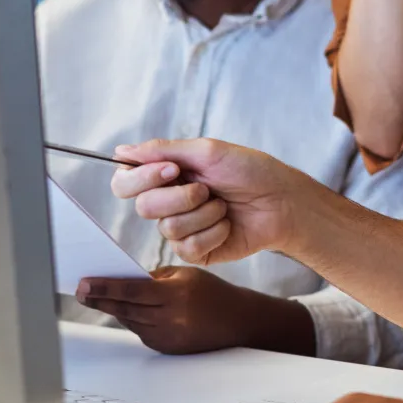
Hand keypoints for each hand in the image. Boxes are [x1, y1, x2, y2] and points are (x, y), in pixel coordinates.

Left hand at [74, 267, 311, 355]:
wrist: (237, 322)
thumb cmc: (211, 292)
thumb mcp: (184, 275)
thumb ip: (153, 278)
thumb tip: (122, 281)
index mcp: (174, 295)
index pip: (130, 290)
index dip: (104, 287)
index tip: (83, 283)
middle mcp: (169, 319)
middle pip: (124, 308)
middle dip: (99, 299)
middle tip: (80, 291)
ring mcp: (167, 337)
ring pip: (129, 320)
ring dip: (113, 308)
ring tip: (95, 296)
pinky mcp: (166, 349)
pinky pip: (140, 331)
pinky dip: (131, 319)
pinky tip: (123, 309)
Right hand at [111, 139, 312, 264]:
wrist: (282, 201)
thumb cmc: (250, 171)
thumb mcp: (207, 152)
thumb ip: (162, 151)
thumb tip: (120, 151)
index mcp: (166, 175)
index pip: (125, 181)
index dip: (140, 178)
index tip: (171, 170)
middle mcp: (168, 202)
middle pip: (143, 207)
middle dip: (179, 197)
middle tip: (207, 189)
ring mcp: (182, 228)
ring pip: (167, 228)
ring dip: (203, 213)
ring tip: (224, 205)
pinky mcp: (197, 251)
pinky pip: (187, 247)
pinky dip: (213, 232)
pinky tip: (228, 224)